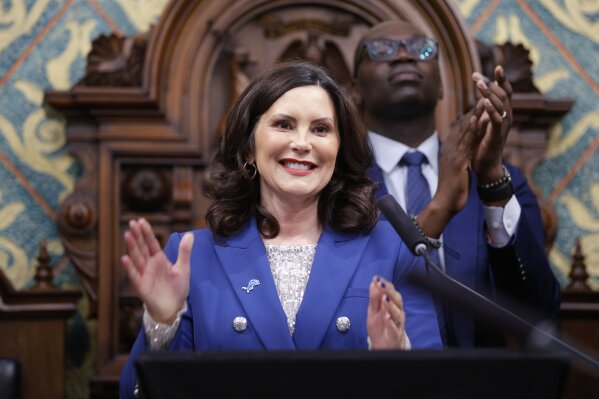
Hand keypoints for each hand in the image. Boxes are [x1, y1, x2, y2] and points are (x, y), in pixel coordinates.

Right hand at [121, 218, 193, 323]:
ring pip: (136, 258)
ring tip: (127, 235)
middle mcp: (149, 265)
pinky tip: (124, 258)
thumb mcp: (183, 268)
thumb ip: (184, 252)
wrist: (173, 308)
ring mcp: (144, 275)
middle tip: (132, 223)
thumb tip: (190, 234)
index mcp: (158, 259)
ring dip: (131, 247)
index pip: (151, 243)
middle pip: (142, 248)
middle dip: (137, 236)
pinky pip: (134, 276)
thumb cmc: (176, 288)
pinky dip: (129, 268)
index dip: (146, 232)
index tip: (140, 220)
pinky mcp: (141, 286)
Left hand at [367, 276, 407, 349]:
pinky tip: (387, 317)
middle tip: (381, 284)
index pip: (391, 291)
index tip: (376, 278)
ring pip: (397, 313)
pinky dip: (391, 322)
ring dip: (390, 305)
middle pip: (396, 299)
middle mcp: (397, 311)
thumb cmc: (380, 325)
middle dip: (389, 291)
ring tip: (384, 298)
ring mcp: (397, 323)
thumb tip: (373, 282)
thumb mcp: (373, 310)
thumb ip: (374, 297)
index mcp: (392, 304)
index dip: (385, 284)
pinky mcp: (396, 334)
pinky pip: (395, 328)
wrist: (383, 345)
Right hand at [434, 104, 481, 215]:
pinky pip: (467, 142)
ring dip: (475, 113)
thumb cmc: (453, 188)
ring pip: (465, 129)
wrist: (445, 203)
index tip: (480, 101)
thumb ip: (460, 157)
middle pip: (462, 124)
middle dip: (473, 108)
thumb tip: (466, 152)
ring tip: (484, 98)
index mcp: (449, 149)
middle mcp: (449, 148)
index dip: (471, 114)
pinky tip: (479, 118)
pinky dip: (473, 128)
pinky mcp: (458, 160)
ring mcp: (452, 153)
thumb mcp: (457, 168)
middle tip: (482, 93)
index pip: (460, 128)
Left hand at [471, 65, 513, 182]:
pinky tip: (484, 101)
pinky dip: (491, 110)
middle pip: (502, 95)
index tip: (496, 66)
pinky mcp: (497, 136)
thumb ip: (486, 111)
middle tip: (476, 75)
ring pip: (499, 105)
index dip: (501, 80)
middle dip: (490, 83)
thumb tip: (484, 97)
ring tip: (478, 83)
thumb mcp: (484, 124)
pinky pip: (496, 120)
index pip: (505, 93)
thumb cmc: (484, 145)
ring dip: (489, 93)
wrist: (486, 166)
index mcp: (504, 114)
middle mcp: (507, 118)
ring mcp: (503, 126)